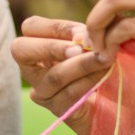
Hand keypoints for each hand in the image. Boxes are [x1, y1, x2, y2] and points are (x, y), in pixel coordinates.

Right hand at [11, 16, 112, 134]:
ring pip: (55, 75)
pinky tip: (105, 73)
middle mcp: (31, 68)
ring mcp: (41, 91)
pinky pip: (71, 93)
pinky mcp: (57, 108)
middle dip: (53, 47)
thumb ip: (82, 36)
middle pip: (22, 51)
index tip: (82, 31)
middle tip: (80, 48)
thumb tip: (83, 37)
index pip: (30, 27)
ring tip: (104, 57)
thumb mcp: (87, 44)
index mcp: (35, 45)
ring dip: (82, 64)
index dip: (55, 26)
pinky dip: (90, 80)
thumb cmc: (96, 62)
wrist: (111, 100)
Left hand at [85, 0, 134, 84]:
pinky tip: (113, 58)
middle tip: (93, 46)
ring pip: (113, 5)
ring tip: (101, 54)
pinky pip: (126, 27)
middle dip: (95, 21)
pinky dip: (112, 43)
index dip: (103, 15)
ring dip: (99, 32)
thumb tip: (121, 34)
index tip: (100, 38)